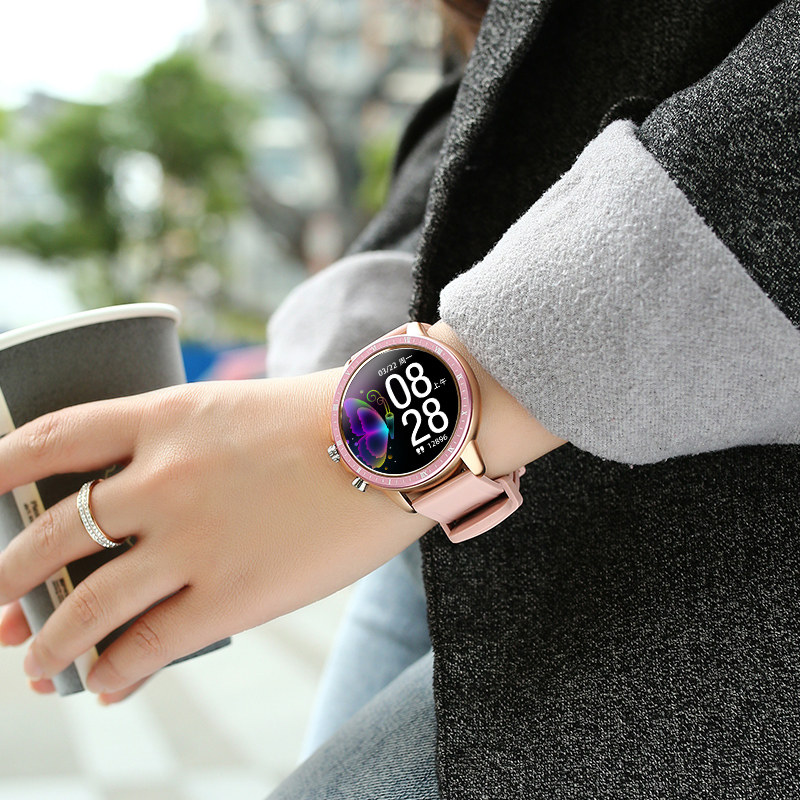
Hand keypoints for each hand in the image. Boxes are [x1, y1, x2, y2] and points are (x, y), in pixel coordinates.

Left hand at [0, 371, 432, 699]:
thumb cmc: (331, 418)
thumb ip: (188, 442)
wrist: (404, 440)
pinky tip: (108, 684)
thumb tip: (148, 494)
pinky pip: (149, 647)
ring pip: (86, 606)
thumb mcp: (242, 408)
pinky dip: (116, 673)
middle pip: (49, 535)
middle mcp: (166, 478)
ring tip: (38, 662)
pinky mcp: (235, 596)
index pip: (47, 440)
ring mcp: (196, 541)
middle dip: (2, 577)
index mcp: (168, 416)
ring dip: (50, 643)